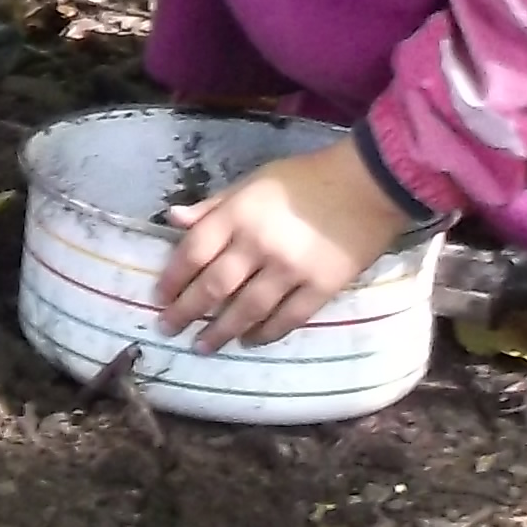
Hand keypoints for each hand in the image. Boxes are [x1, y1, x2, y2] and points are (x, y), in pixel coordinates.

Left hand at [157, 135, 415, 349]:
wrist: (367, 185)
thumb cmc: (305, 179)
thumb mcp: (253, 182)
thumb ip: (214, 205)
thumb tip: (173, 219)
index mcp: (240, 214)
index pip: (194, 251)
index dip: (173, 277)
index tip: (159, 296)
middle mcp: (260, 244)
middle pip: (215, 286)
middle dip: (187, 312)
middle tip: (169, 328)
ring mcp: (291, 270)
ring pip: (247, 310)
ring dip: (221, 332)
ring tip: (203, 346)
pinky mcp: (321, 288)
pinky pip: (287, 319)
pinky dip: (265, 334)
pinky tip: (249, 341)